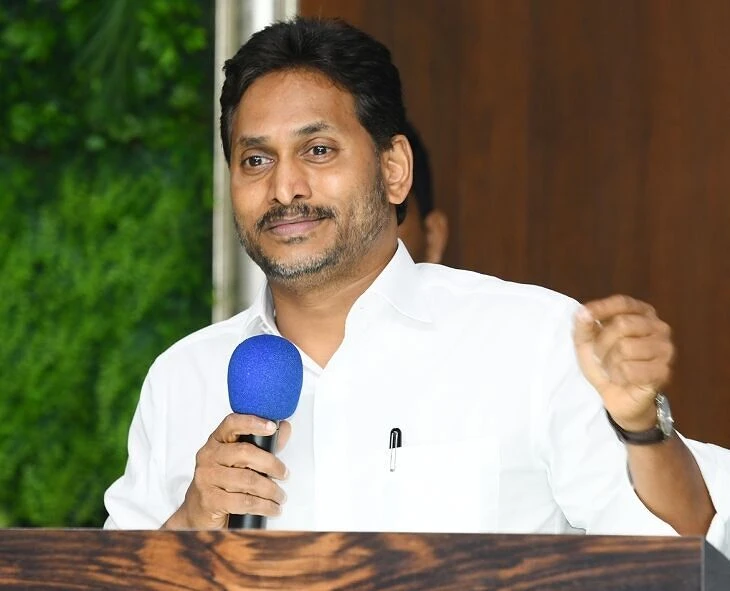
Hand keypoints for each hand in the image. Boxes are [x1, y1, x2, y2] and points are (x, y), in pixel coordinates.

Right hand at [165, 413, 291, 528]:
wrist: (198, 510)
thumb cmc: (222, 481)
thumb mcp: (240, 460)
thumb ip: (263, 444)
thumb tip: (284, 428)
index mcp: (216, 441)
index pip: (232, 423)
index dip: (253, 422)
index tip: (272, 427)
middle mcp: (208, 456)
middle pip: (245, 452)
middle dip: (271, 464)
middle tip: (284, 474)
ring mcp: (206, 478)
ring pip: (247, 480)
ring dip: (271, 490)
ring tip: (280, 496)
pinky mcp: (209, 500)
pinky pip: (243, 502)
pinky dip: (263, 506)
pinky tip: (272, 508)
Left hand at [573, 295, 673, 430]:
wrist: (615, 396)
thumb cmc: (604, 363)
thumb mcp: (587, 341)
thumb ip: (583, 324)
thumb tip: (583, 312)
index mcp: (642, 314)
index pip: (623, 302)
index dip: (602, 308)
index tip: (584, 316)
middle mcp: (658, 327)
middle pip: (622, 324)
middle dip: (602, 343)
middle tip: (601, 356)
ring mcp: (664, 349)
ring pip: (625, 347)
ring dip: (609, 363)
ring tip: (613, 369)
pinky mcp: (663, 371)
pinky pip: (630, 369)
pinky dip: (618, 376)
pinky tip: (624, 379)